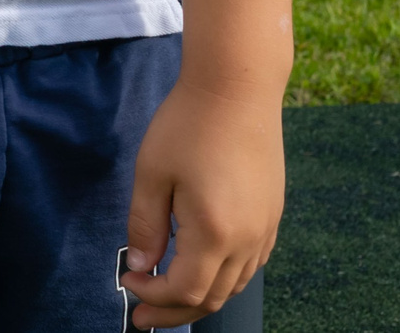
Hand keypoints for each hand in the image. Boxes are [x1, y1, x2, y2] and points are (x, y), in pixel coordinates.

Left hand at [120, 84, 283, 325]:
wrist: (237, 89)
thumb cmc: (187, 125)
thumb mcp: (151, 174)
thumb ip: (144, 226)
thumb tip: (139, 266)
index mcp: (215, 233)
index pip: (184, 290)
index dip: (153, 297)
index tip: (127, 284)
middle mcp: (248, 240)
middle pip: (212, 297)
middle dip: (174, 311)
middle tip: (141, 316)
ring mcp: (266, 229)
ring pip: (234, 285)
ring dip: (199, 297)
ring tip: (166, 297)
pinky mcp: (272, 216)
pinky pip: (250, 264)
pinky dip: (222, 277)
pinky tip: (199, 267)